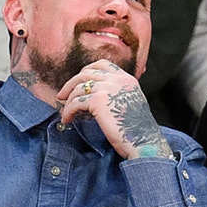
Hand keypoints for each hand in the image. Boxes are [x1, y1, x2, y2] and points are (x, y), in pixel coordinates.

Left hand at [56, 60, 173, 159]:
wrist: (143, 141)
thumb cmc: (137, 130)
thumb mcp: (131, 103)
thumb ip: (117, 93)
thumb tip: (94, 96)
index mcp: (127, 79)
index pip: (102, 64)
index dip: (86, 71)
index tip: (78, 82)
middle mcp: (118, 79)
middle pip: (86, 73)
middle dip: (71, 84)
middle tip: (62, 96)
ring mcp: (108, 88)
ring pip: (79, 88)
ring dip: (69, 101)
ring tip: (66, 112)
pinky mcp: (98, 100)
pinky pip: (76, 102)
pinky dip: (68, 111)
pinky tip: (67, 119)